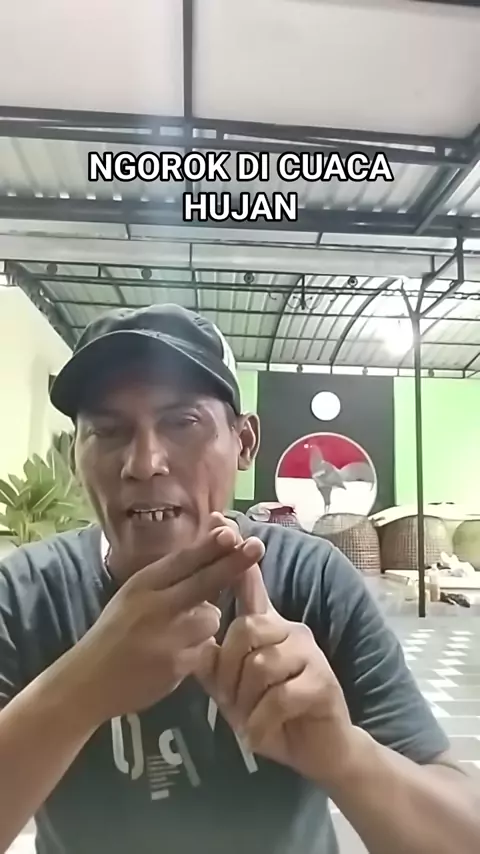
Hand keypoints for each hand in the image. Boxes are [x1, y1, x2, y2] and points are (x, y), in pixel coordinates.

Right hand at [69, 525, 264, 722]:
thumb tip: (214, 541)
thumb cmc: (118, 630)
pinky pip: (206, 649)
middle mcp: (153, 606)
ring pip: (211, 618)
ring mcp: (165, 637)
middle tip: (257, 547)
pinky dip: (200, 650)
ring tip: (182, 632)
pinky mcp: (175, 666)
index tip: (233, 530)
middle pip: (203, 581)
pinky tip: (178, 655)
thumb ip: (171, 576)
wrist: (88, 680)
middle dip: (233, 563)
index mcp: (143, 584)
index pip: (182, 560)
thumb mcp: (136, 595)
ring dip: (207, 621)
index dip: (210, 545)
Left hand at [196, 514, 354, 786]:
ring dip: (247, 701)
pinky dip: (262, 722)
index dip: (235, 555)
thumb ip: (216, 656)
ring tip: (248, 719)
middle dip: (229, 672)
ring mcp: (309, 653)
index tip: (221, 520)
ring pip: (260, 664)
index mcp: (268, 626)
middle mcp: (290, 630)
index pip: (250, 583)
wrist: (318, 749)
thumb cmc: (272, 713)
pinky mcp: (322, 682)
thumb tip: (191, 629)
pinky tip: (260, 734)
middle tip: (230, 701)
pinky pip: (279, 696)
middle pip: (245, 629)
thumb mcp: (235, 685)